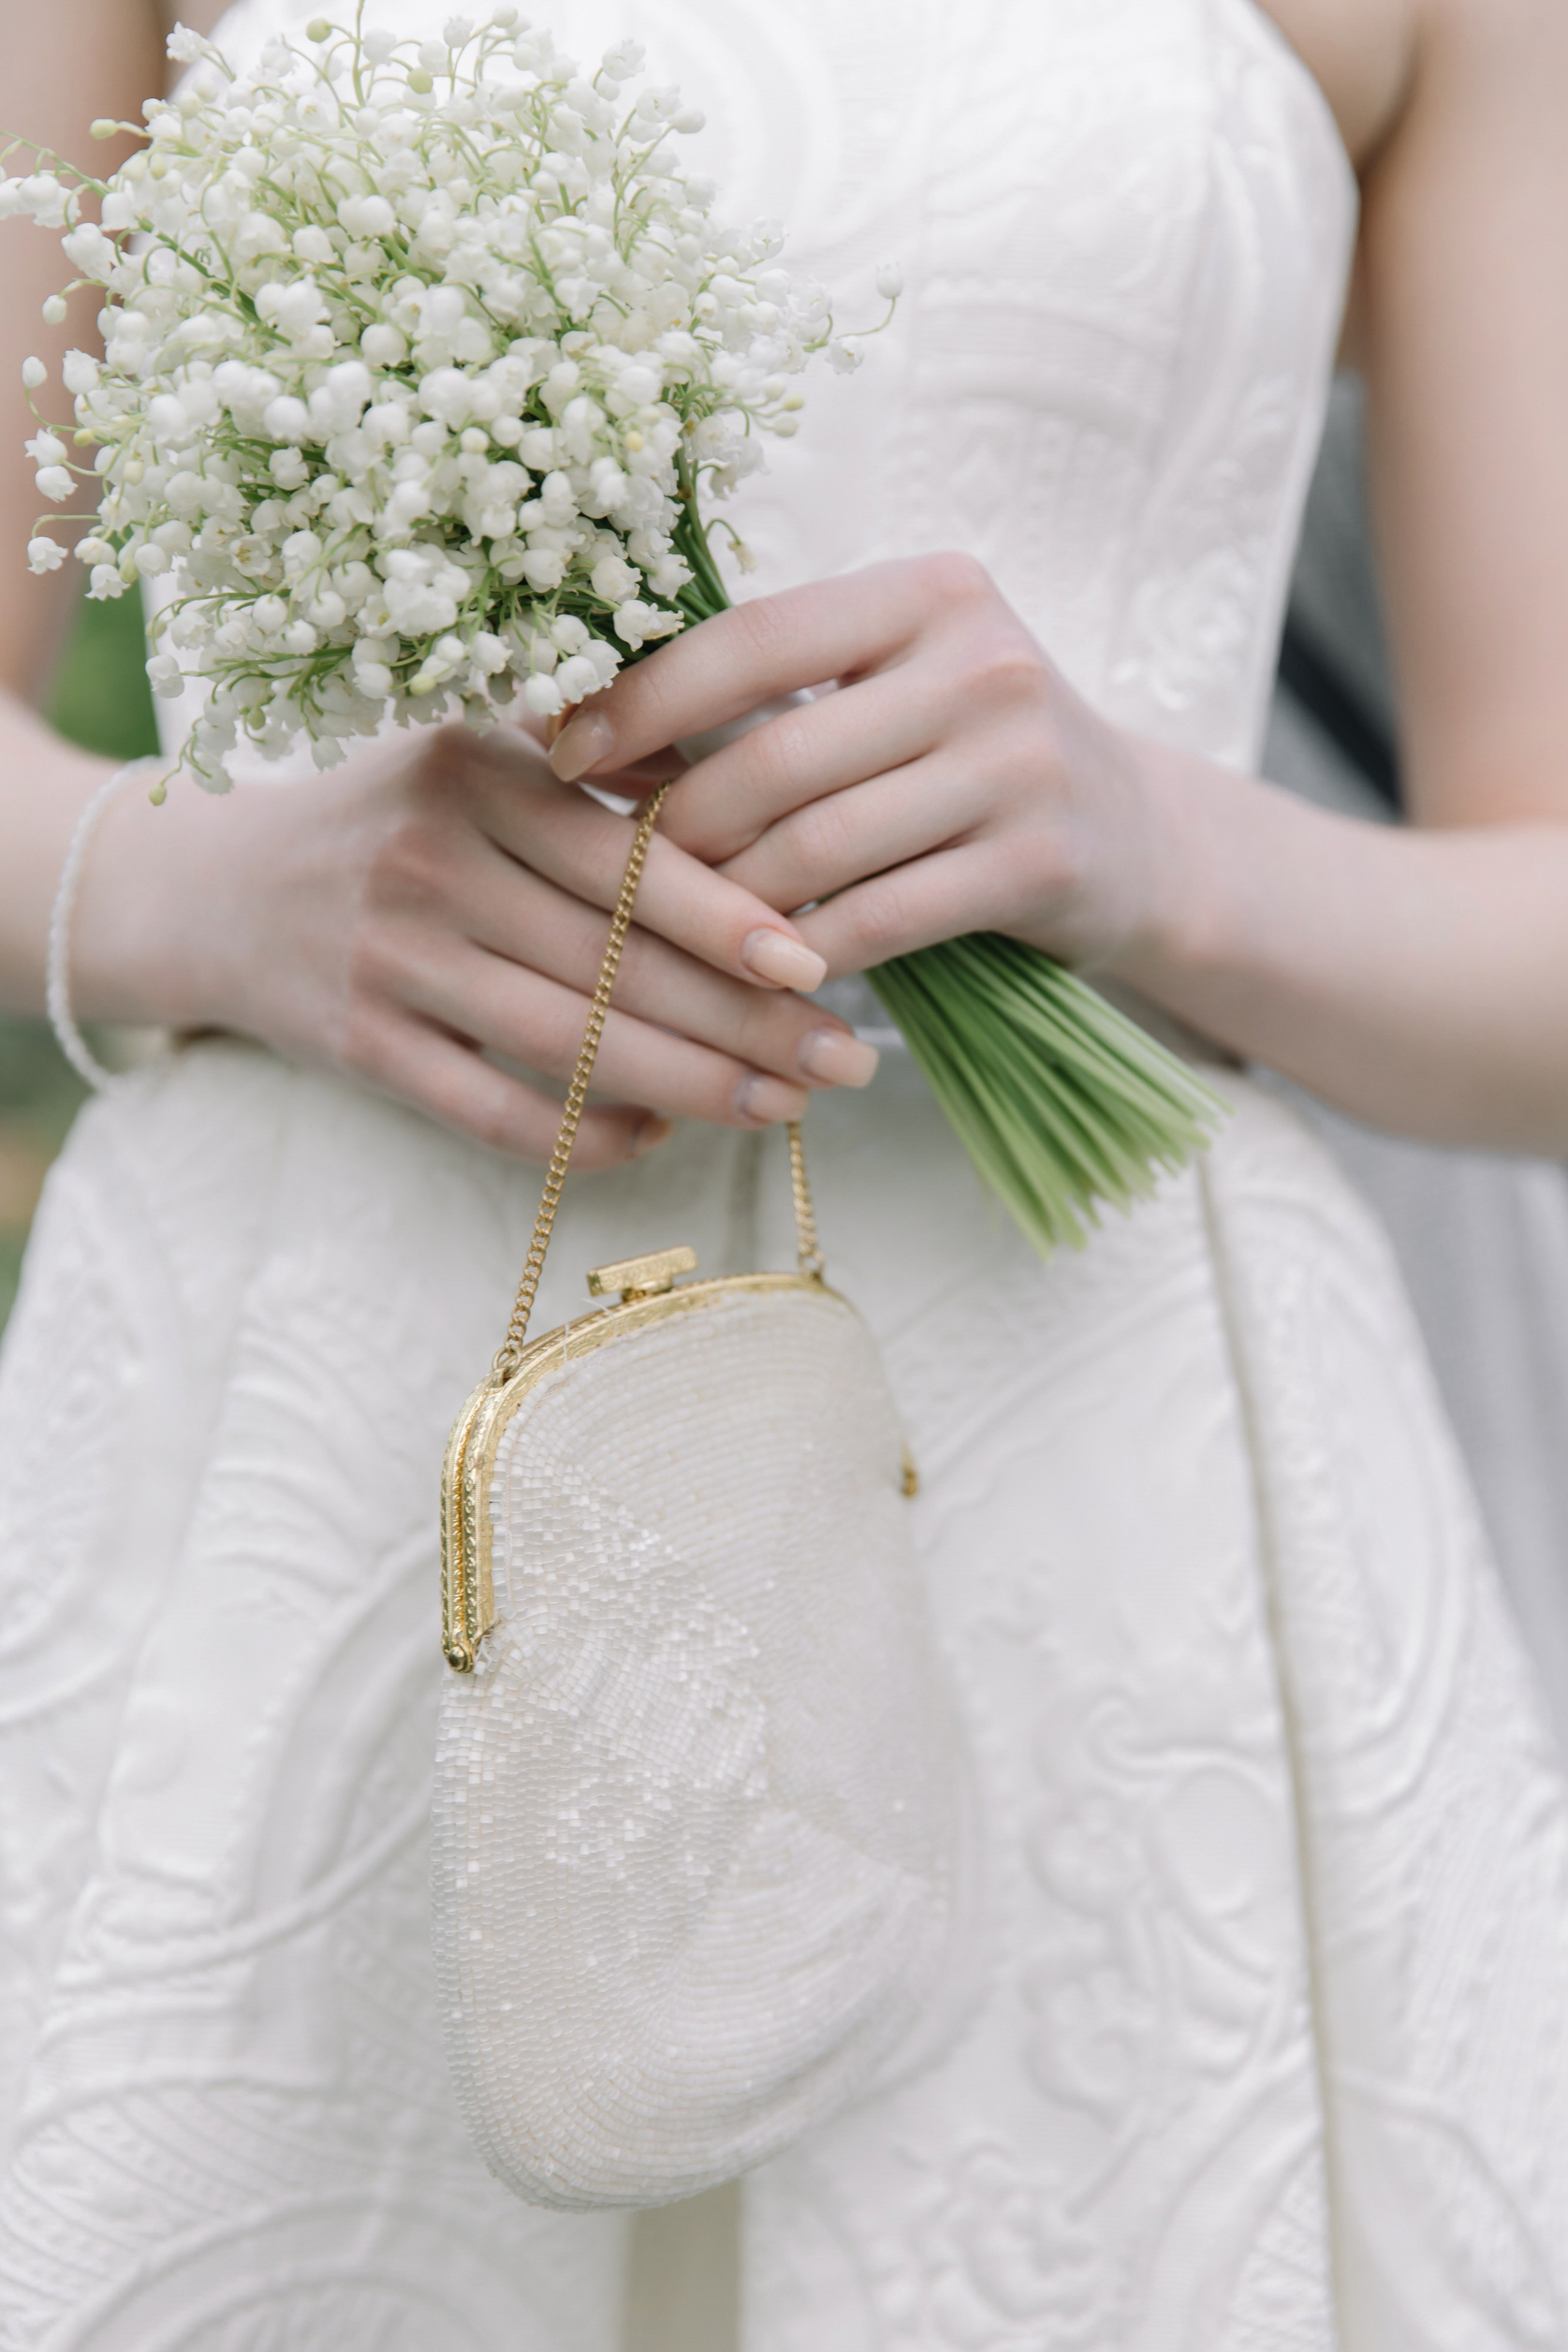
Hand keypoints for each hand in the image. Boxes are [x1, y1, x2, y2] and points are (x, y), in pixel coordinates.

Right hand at [77, 718, 879, 1168]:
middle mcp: (429, 861)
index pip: (624, 856)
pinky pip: (490, 1110)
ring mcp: (388, 959)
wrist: (212, 889)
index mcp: (477, 773)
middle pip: (613, 961)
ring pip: (565, 1043)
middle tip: (843, 1061)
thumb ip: (603, 776)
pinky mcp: (357, 1044)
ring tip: (781, 1107)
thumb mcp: (479, 758)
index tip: (818, 960)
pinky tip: (657, 1138)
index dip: (725, 916)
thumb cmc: (392, 817)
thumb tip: (758, 798)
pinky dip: (581, 1133)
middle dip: (742, 1019)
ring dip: (687, 1085)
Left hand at [549, 555, 1162, 977]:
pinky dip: (803, 955)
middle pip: (776, 757)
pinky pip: (878, 921)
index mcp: (930, 591)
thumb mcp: (891, 690)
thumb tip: (585, 727)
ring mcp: (1020, 763)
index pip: (752, 638)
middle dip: (678, 827)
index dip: (642, 698)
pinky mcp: (1041, 862)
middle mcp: (984, 662)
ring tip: (674, 929)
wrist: (1136, 837)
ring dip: (728, 903)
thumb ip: (773, 700)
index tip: (560, 752)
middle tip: (611, 873)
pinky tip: (759, 973)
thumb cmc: (970, 758)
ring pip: (818, 847)